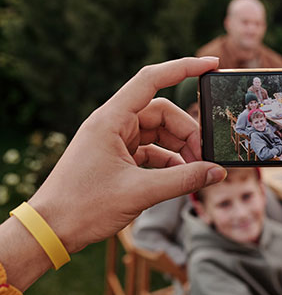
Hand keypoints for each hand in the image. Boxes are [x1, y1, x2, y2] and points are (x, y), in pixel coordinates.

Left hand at [28, 57, 226, 253]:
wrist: (51, 230)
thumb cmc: (83, 207)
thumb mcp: (140, 192)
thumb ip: (183, 179)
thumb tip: (217, 172)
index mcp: (111, 120)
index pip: (152, 80)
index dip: (184, 68)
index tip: (211, 65)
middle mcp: (112, 124)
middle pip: (163, 113)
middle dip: (187, 132)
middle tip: (205, 157)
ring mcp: (114, 140)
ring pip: (159, 132)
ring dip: (180, 149)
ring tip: (196, 171)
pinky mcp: (117, 157)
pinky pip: (151, 150)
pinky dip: (169, 161)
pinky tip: (181, 177)